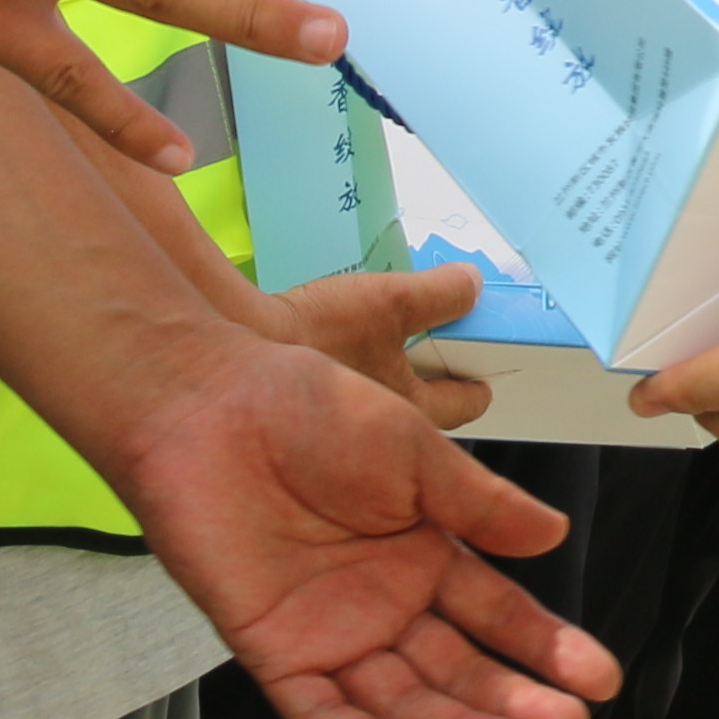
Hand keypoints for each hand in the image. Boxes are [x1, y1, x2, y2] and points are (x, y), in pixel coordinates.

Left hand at [103, 327, 621, 718]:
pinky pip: (320, 711)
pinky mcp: (273, 651)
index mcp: (422, 551)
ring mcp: (329, 632)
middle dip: (513, 700)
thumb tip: (555, 537)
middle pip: (458, 669)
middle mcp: (381, 601)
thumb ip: (481, 504)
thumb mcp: (412, 450)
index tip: (598, 676)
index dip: (547, 647)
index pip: (497, 614)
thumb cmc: (307, 408)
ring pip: (400, 701)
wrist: (208, 404)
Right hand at [268, 264, 502, 432]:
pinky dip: (353, 367)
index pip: (459, 407)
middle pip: (421, 413)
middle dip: (434, 386)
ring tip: (390, 346)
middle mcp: (378, 432)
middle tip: (443, 360)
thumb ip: (440, 294)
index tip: (484, 385)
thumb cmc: (313, 334)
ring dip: (390, 379)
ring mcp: (342, 423)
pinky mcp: (307, 407)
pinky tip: (342, 342)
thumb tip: (472, 286)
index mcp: (411, 413)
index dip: (476, 390)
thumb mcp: (390, 302)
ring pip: (381, 403)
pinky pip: (344, 389)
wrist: (234, 349)